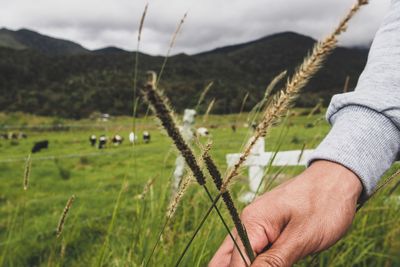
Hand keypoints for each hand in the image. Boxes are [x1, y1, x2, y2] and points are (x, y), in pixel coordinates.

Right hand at [210, 160, 361, 266]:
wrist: (336, 179)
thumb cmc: (323, 204)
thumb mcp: (301, 238)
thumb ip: (273, 261)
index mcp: (251, 223)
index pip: (235, 263)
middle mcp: (246, 223)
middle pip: (226, 260)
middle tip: (265, 266)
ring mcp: (254, 226)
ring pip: (236, 256)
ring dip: (244, 266)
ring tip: (269, 263)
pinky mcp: (264, 230)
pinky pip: (250, 251)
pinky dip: (253, 262)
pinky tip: (263, 265)